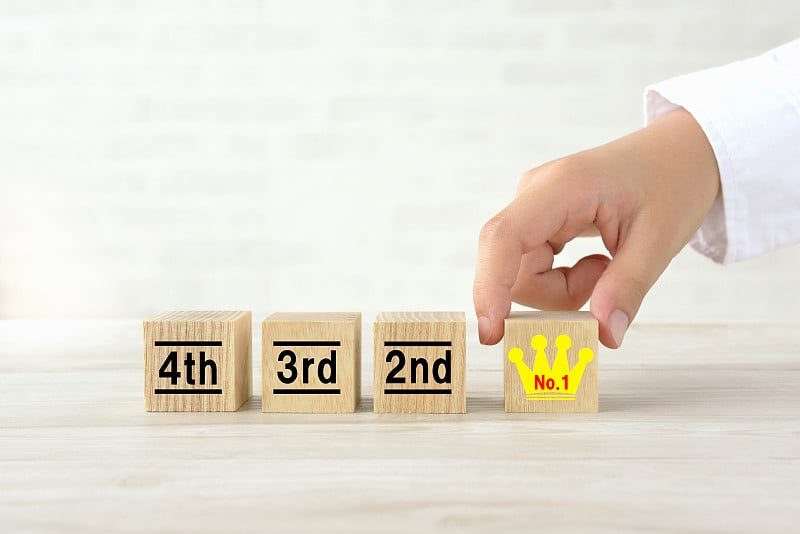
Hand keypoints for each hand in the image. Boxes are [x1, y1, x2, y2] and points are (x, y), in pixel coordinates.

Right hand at [473, 109, 720, 347]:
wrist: (678, 154)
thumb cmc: (672, 182)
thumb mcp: (660, 240)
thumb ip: (627, 288)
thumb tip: (604, 336)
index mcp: (562, 187)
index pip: (504, 238)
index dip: (489, 286)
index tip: (491, 332)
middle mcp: (535, 194)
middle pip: (514, 268)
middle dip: (555, 294)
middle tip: (605, 281)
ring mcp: (532, 208)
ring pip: (522, 274)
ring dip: (564, 289)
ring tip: (607, 266)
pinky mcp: (538, 222)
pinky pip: (533, 268)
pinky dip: (563, 281)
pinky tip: (595, 263)